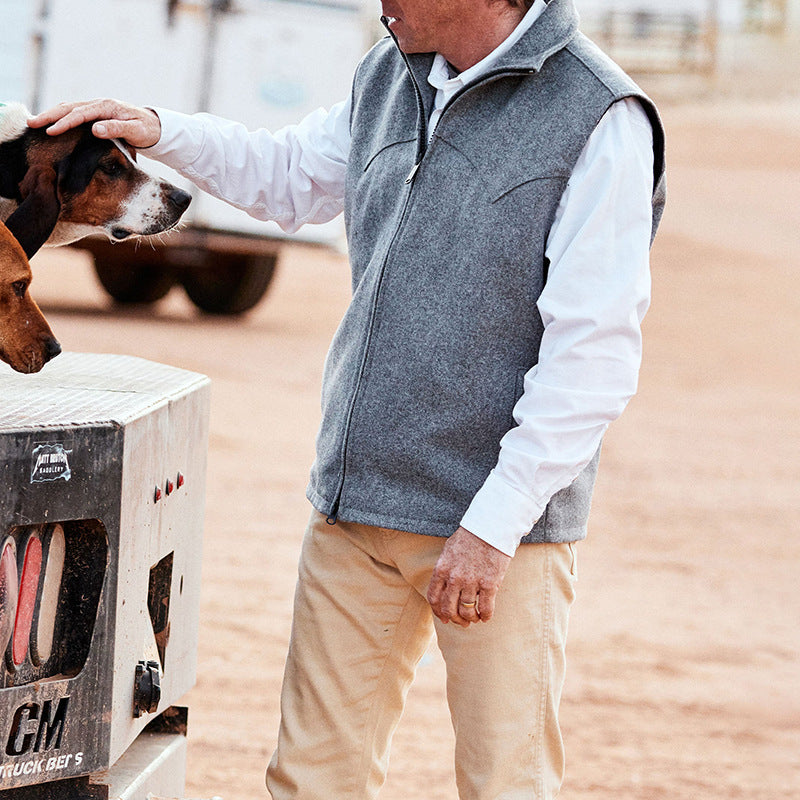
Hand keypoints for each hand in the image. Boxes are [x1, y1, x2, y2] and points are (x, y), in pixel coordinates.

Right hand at [28, 99, 161, 148]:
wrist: (154, 125)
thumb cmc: (146, 130)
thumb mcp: (136, 131)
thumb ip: (117, 129)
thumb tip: (95, 129)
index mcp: (107, 107)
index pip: (80, 114)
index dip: (64, 123)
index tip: (51, 132)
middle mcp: (99, 104)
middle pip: (69, 107)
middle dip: (49, 115)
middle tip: (32, 124)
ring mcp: (96, 107)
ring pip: (68, 108)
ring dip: (51, 114)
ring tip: (34, 123)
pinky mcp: (95, 113)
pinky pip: (73, 112)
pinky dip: (60, 116)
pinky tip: (50, 123)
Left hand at [427, 526, 510, 627]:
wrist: (490, 527)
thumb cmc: (470, 536)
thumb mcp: (449, 550)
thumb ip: (444, 569)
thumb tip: (443, 587)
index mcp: (441, 569)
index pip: (434, 598)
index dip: (438, 611)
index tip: (444, 617)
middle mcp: (454, 578)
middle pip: (449, 609)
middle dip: (455, 619)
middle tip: (462, 622)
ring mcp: (472, 582)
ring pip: (467, 612)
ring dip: (470, 619)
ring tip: (475, 619)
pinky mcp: (490, 583)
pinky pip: (486, 608)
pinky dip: (485, 616)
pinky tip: (486, 616)